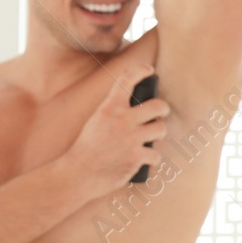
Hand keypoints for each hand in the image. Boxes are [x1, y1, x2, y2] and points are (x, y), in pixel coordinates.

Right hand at [65, 59, 168, 194]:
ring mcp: (131, 138)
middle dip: (163, 109)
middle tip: (160, 114)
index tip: (149, 70)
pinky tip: (147, 160)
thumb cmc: (87, 148)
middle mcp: (122, 120)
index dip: (140, 71)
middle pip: (158, 106)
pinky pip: (156, 154)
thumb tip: (139, 110)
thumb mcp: (96, 121)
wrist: (78, 173)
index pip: (126, 80)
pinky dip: (153, 159)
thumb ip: (114, 113)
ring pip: (161, 129)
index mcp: (109, 108)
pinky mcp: (136, 156)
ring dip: (159, 134)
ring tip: (151, 138)